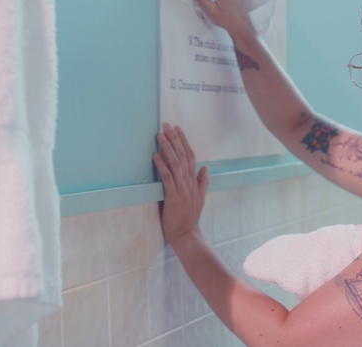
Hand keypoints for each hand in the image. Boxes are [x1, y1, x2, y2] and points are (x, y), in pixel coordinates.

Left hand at [153, 123, 208, 244]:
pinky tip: (155, 155)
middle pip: (183, 155)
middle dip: (174, 139)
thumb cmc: (190, 219)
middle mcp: (189, 182)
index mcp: (194, 182)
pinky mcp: (174, 197)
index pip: (190, 156)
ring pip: (175, 163)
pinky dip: (161, 165)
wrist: (188, 235)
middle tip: (167, 125)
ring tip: (160, 135)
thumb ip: (202, 183)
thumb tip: (205, 168)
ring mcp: (182, 189)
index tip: (177, 129)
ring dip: (167, 148)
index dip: (183, 141)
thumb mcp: (200, 199)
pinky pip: (168, 177)